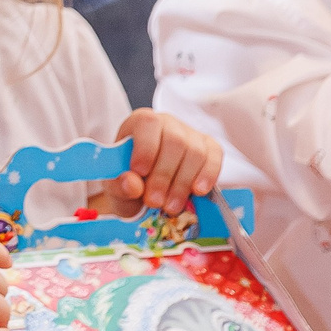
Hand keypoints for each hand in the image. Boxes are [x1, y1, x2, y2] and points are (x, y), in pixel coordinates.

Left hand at [94, 108, 222, 215]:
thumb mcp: (116, 187)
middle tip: (154, 202)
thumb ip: (119, 186)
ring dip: (182, 183)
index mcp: (140, 123)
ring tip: (170, 206)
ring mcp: (191, 135)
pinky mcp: (210, 148)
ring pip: (195, 152)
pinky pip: (214, 157)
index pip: (148, 124)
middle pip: (174, 141)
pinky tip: (198, 192)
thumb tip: (131, 184)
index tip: (140, 172)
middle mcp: (168, 124)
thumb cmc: (130, 183)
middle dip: (164, 175)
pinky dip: (208, 175)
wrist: (148, 191)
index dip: (146, 148)